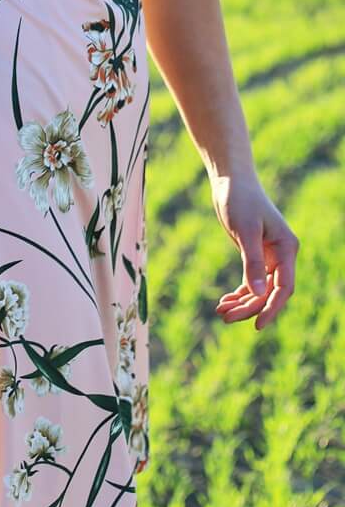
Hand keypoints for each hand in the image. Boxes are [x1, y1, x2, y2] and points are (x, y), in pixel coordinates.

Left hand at [212, 172, 297, 330]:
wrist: (231, 181)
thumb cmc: (240, 200)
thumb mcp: (245, 231)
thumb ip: (253, 262)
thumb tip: (259, 293)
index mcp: (286, 249)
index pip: (284, 287)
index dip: (271, 308)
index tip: (257, 325)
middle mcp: (282, 255)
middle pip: (270, 292)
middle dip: (249, 307)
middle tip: (225, 317)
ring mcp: (270, 255)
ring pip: (260, 289)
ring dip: (242, 302)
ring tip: (221, 312)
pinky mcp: (256, 254)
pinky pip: (252, 280)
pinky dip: (240, 292)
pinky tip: (225, 301)